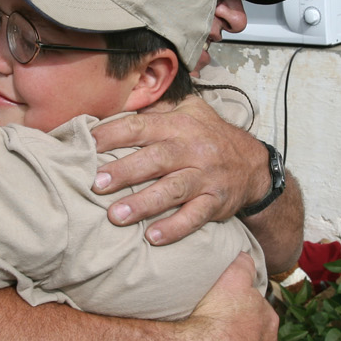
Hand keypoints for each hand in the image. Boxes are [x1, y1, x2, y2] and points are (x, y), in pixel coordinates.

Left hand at [90, 96, 269, 244]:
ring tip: (116, 215)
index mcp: (179, 125)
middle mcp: (193, 150)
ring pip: (173, 190)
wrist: (252, 164)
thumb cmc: (209, 136)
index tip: (87, 144)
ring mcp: (205, 177)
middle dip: (124, 171)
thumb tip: (117, 102)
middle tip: (95, 184)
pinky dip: (174, 228)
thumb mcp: (189, 111)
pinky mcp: (216, 202)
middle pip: (155, 159)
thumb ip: (156, 108)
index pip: (141, 127)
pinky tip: (153, 237)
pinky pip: (195, 217)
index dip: (113, 134)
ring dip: (144, 203)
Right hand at [180, 253, 277, 340]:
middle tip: (212, 323)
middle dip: (238, 327)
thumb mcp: (232, 277)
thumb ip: (243, 264)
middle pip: (253, 332)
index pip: (256, 306)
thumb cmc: (214, 317)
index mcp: (270, 319)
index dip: (238, 303)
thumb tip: (246, 256)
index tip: (221, 304)